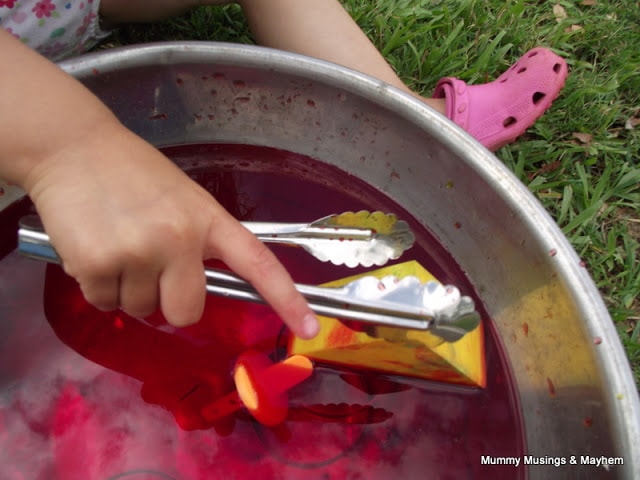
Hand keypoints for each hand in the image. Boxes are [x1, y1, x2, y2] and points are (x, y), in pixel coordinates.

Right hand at [24, 121, 319, 338]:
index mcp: (209, 220)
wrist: (73, 146)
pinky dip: (97, 285)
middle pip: (188, 312)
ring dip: (127, 288)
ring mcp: (139, 252)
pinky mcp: (97, 264)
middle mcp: (180, 239)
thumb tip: (195, 293)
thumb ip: (197, 242)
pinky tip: (92, 246)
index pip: (258, 263)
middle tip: (148, 264)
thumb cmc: (132, 173)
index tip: (309, 327)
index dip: (287, 299)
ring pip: (141, 310)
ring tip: (115, 241)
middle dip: (168, 301)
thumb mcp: (182, 199)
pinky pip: (104, 303)